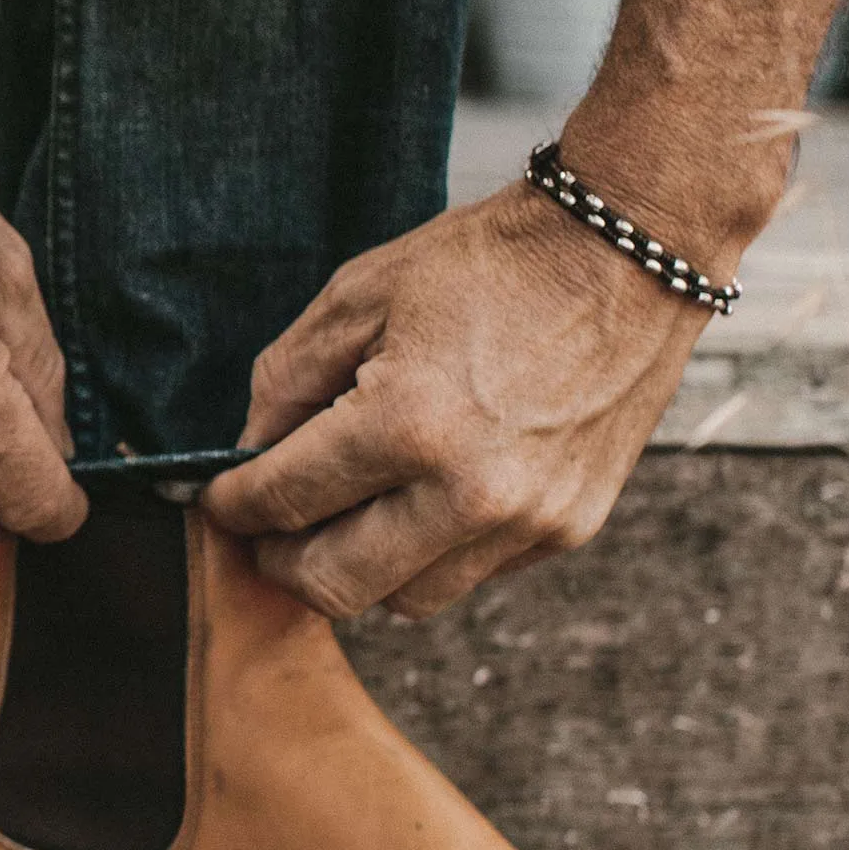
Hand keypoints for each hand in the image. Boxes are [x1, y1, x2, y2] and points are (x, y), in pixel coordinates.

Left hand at [199, 182, 712, 619]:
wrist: (629, 250)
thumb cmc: (493, 262)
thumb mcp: (360, 295)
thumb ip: (286, 381)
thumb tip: (249, 452)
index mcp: (408, 423)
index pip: (285, 501)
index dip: (234, 507)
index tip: (220, 502)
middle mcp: (471, 491)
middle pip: (336, 585)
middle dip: (283, 561)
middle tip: (266, 531)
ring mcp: (529, 520)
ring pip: (405, 599)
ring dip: (360, 568)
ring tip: (344, 513)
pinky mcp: (569, 529)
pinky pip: (470, 576)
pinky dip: (429, 552)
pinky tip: (419, 496)